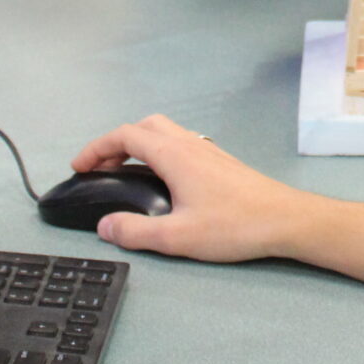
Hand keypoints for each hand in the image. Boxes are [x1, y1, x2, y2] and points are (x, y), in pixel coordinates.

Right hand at [68, 114, 315, 260]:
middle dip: (115, 143)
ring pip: (164, 132)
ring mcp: (208, 150)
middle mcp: (190, 144)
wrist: (285, 220)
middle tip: (99, 169)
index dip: (96, 148)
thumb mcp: (177, 237)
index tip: (78, 166)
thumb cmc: (234, 226)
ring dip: (138, 145)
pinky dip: (158, 152)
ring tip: (124, 173)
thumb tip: (104, 227)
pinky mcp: (220, 162)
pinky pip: (180, 144)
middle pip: (144, 126)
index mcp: (174, 155)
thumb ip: (135, 232)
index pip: (125, 136)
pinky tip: (161, 180)